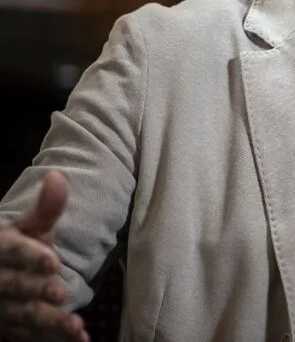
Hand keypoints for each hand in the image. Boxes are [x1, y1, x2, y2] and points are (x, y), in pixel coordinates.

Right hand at [0, 171, 88, 341]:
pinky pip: (30, 335)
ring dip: (48, 321)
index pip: (10, 251)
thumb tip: (57, 176)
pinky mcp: (8, 328)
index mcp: (0, 249)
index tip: (53, 261)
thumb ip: (47, 208)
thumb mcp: (30, 228)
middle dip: (36, 289)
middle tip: (60, 291)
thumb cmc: (18, 248)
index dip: (29, 256)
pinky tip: (78, 339)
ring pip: (22, 314)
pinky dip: (52, 338)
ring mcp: (1, 307)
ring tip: (75, 324)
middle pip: (13, 286)